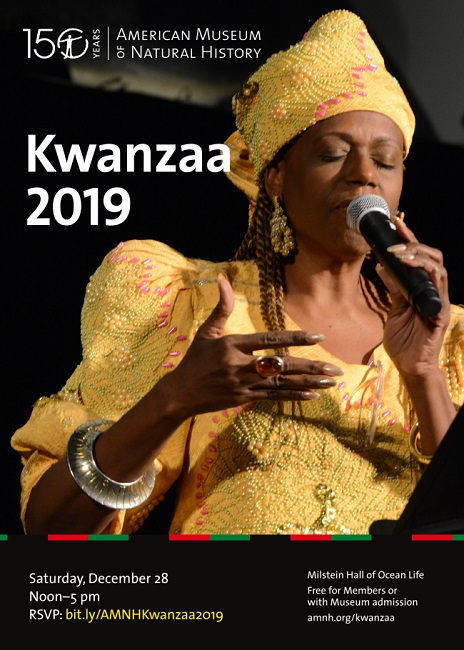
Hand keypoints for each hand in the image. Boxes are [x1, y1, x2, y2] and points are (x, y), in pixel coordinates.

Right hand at [158, 274, 343, 418]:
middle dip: (310, 367)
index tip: (317, 336)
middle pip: (281, 365)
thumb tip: (223, 279)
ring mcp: (243, 384)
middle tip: (335, 369)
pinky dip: (293, 396)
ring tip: (330, 382)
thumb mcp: (206, 332)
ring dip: (307, 383)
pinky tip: (312, 395)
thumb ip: (221, 307)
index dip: (295, 337)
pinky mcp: (244, 399)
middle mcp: (240, 365)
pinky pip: (273, 397)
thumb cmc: (194, 360)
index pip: (269, 340)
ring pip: (281, 383)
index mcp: (233, 345)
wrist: (180, 393)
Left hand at [376, 219, 450, 376]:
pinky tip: (411, 267)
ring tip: (399, 252)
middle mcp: (432, 290)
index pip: (418, 258)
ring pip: (438, 267)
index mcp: (420, 288)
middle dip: (413, 244)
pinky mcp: (440, 312)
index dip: (409, 240)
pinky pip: (438, 287)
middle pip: (432, 257)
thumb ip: (392, 290)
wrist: (410, 366)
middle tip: (394, 239)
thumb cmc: (403, 341)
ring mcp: (438, 300)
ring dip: (418, 256)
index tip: (395, 224)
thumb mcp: (393, 311)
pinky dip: (426, 274)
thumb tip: (383, 266)